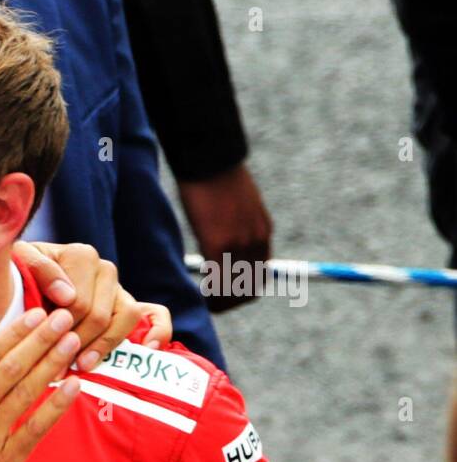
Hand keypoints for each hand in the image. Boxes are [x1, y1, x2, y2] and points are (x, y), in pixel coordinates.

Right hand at [0, 308, 81, 461]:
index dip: (12, 333)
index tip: (33, 314)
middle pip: (10, 370)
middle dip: (38, 341)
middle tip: (62, 317)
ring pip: (25, 394)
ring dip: (51, 365)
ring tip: (71, 342)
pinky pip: (34, 430)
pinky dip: (55, 408)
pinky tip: (72, 387)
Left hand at [12, 241, 165, 368]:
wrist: (29, 282)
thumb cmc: (23, 277)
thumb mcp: (21, 266)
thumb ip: (39, 271)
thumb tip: (67, 296)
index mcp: (80, 256)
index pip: (78, 303)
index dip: (60, 330)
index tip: (44, 348)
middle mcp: (104, 269)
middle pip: (99, 315)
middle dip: (77, 343)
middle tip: (56, 366)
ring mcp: (120, 288)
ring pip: (126, 318)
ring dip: (105, 345)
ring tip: (83, 365)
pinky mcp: (130, 305)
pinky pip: (155, 315)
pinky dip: (157, 331)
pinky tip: (147, 348)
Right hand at [178, 163, 272, 312]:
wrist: (210, 158)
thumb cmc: (215, 177)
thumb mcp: (236, 206)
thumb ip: (236, 228)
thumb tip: (222, 246)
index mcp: (262, 231)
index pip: (261, 274)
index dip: (244, 289)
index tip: (226, 292)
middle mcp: (256, 240)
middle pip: (251, 287)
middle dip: (233, 301)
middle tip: (213, 302)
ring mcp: (239, 244)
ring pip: (236, 289)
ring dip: (222, 301)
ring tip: (206, 299)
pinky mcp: (219, 244)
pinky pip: (218, 280)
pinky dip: (211, 294)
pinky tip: (200, 292)